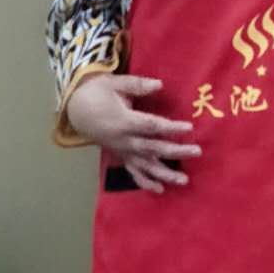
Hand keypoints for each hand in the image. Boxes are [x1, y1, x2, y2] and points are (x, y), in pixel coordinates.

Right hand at [65, 73, 201, 193]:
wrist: (76, 109)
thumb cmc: (97, 92)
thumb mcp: (115, 83)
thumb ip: (137, 85)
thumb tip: (159, 84)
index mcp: (124, 121)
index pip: (152, 126)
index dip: (171, 128)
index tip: (189, 128)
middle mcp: (124, 140)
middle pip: (153, 148)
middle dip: (176, 151)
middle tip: (197, 151)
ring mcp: (122, 151)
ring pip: (146, 166)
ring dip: (165, 174)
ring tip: (184, 180)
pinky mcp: (120, 156)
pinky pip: (133, 172)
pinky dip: (145, 182)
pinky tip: (160, 189)